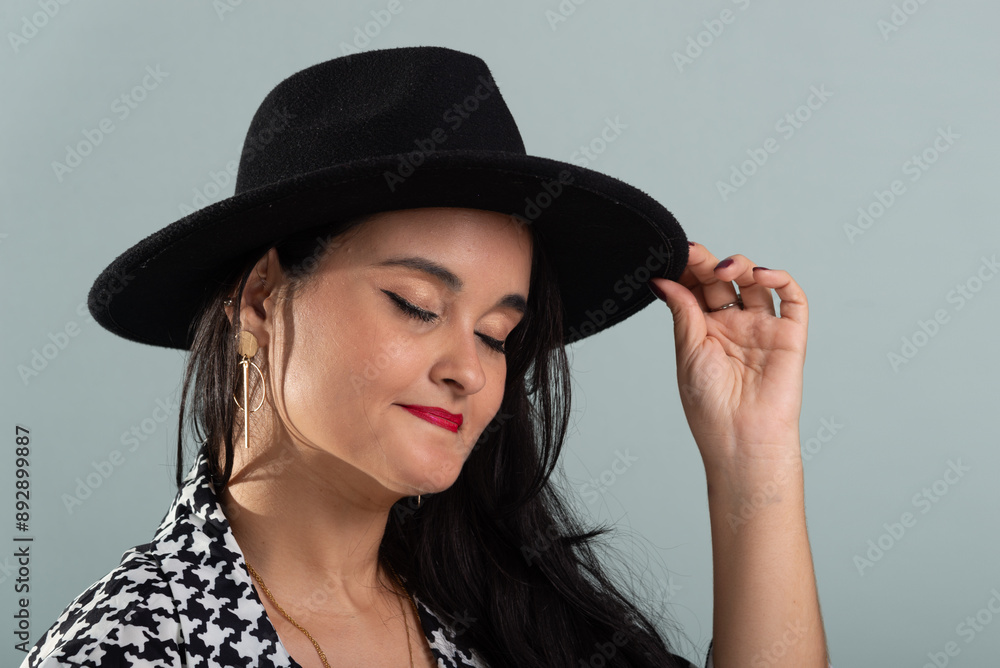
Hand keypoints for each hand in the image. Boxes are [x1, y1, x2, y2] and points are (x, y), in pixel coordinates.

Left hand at [646, 242, 807, 468]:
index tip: (673, 254)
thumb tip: (662, 280)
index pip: (696, 288)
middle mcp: (733, 326)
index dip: (687, 269)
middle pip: (723, 281)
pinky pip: (792, 300)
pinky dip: (780, 279)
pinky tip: (761, 275)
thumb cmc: (710, 405)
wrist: (741, 438)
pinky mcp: (790, 335)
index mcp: (704, 331)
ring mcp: (762, 329)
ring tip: (725, 268)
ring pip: (755, 283)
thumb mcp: (688, 352)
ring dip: (741, 265)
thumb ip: (682, 311)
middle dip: (708, 263)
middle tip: (695, 253)